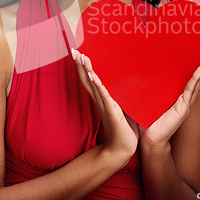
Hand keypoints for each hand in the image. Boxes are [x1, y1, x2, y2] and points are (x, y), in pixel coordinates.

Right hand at [72, 48, 138, 166]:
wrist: (121, 148)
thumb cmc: (122, 128)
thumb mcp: (120, 108)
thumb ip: (118, 96)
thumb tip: (125, 82)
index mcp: (101, 98)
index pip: (89, 78)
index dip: (82, 66)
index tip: (78, 52)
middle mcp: (100, 100)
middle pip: (87, 78)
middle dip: (80, 64)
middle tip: (74, 50)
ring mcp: (105, 105)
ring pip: (93, 84)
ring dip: (87, 71)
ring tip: (82, 57)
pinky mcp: (112, 112)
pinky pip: (104, 96)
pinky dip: (98, 85)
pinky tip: (93, 76)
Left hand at [138, 44, 199, 147]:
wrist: (148, 138)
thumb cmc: (147, 117)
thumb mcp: (151, 94)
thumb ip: (151, 81)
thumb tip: (139, 63)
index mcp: (181, 92)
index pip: (194, 74)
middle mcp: (187, 96)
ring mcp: (187, 102)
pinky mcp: (183, 108)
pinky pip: (190, 90)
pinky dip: (196, 78)